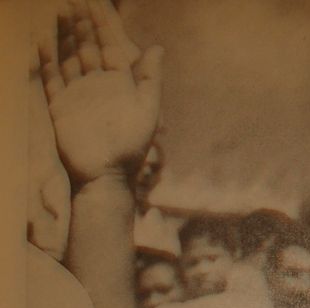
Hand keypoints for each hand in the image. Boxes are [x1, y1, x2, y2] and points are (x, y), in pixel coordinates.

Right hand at [39, 0, 162, 187]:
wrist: (105, 176)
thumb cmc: (131, 147)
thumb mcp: (147, 111)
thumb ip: (150, 79)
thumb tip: (157, 46)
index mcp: (120, 85)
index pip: (111, 46)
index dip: (105, 23)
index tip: (97, 0)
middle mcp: (98, 86)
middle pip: (88, 46)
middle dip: (81, 22)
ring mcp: (77, 95)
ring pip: (68, 57)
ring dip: (63, 34)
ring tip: (57, 9)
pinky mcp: (59, 106)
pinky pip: (51, 77)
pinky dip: (46, 58)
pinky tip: (41, 39)